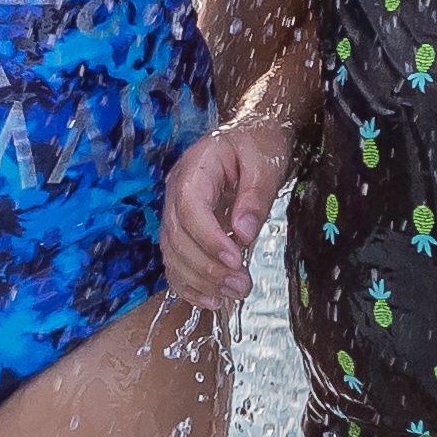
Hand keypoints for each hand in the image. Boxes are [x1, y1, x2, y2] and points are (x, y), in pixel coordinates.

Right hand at [160, 114, 298, 305]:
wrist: (250, 134)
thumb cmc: (257, 145)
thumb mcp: (264, 164)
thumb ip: (254, 197)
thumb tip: (243, 234)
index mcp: (194, 170)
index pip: (189, 208)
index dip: (208, 238)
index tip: (236, 259)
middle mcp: (176, 192)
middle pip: (177, 236)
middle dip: (207, 267)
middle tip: (242, 286)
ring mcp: (175, 213)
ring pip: (173, 254)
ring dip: (200, 281)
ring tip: (235, 293)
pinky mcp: (183, 231)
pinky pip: (175, 262)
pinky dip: (188, 285)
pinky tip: (211, 301)